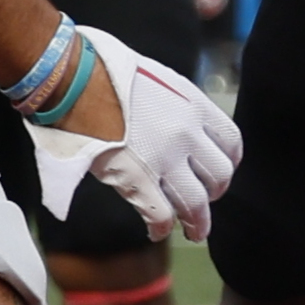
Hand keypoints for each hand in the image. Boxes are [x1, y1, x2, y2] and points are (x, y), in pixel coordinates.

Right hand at [75, 26, 242, 241]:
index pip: (231, 142)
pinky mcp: (136, 178)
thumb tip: (170, 121)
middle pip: (219, 176)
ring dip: (197, 223)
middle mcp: (186, 133)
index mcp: (193, 104)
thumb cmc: (104, 71)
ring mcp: (163, 158)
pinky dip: (161, 228)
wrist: (73, 80)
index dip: (228, 163)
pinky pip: (160, 214)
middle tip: (203, 203)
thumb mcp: (155, 78)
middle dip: (214, 194)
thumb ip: (172, 103)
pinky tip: (156, 232)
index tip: (220, 172)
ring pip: (195, 202)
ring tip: (193, 232)